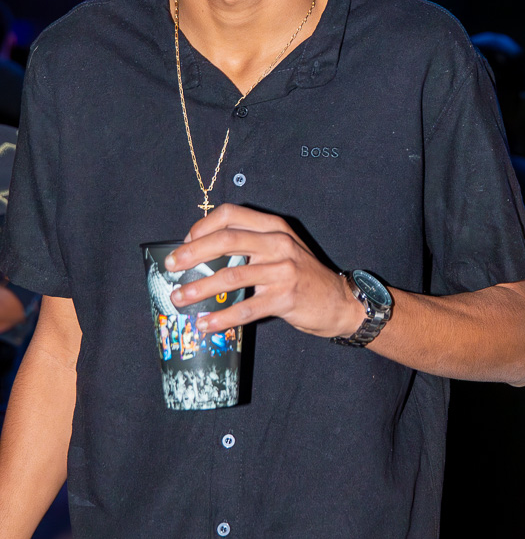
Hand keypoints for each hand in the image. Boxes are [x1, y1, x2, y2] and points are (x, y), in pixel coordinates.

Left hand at [164, 203, 365, 339]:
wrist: (338, 301)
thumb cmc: (302, 276)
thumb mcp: (280, 250)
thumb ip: (250, 245)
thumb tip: (202, 254)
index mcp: (274, 227)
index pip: (232, 214)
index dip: (203, 227)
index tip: (184, 244)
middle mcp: (279, 243)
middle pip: (227, 239)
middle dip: (193, 253)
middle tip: (171, 266)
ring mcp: (283, 270)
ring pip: (231, 276)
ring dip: (199, 288)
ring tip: (179, 299)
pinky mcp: (284, 298)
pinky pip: (245, 308)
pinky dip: (221, 317)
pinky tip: (205, 324)